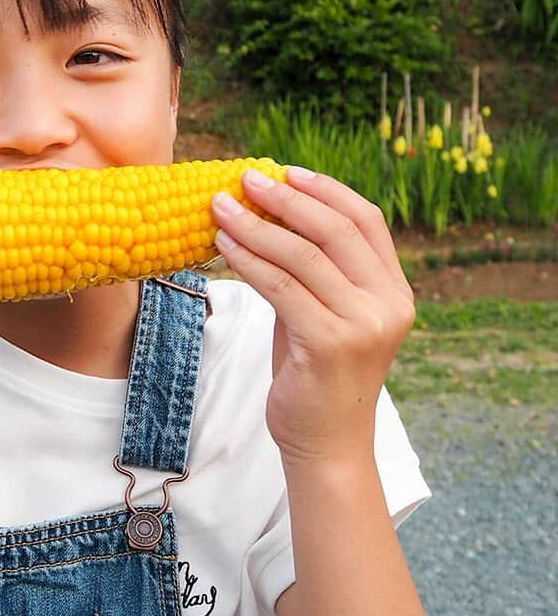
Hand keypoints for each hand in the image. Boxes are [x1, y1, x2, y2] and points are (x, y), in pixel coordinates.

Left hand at [211, 166, 414, 466]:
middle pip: (336, 230)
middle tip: (245, 179)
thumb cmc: (314, 376)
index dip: (325, 190)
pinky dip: (250, 260)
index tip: (285, 171)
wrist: (326, 444)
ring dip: (256, 225)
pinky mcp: (330, 344)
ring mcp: (364, 325)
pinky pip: (282, 288)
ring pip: (304, 256)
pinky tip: (224, 246)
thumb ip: (310, 273)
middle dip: (286, 198)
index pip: (365, 221)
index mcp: (394, 291)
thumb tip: (267, 217)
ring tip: (221, 207)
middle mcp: (388, 304)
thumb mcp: (321, 315)